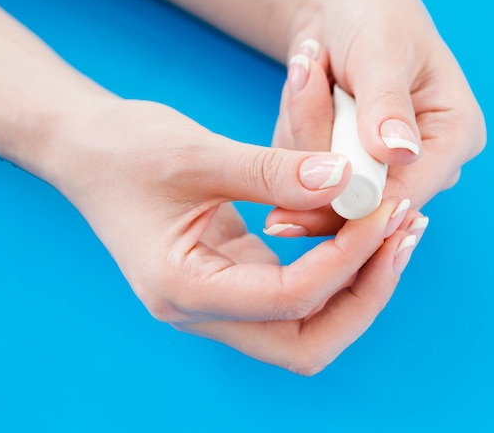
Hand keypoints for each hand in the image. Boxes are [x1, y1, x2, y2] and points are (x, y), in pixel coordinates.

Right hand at [52, 99, 425, 373]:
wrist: (90, 150)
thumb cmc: (125, 151)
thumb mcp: (196, 152)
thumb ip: (273, 172)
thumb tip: (348, 181)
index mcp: (183, 290)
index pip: (289, 298)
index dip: (346, 258)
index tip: (384, 210)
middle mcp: (203, 310)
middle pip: (307, 342)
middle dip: (365, 294)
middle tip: (403, 236)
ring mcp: (220, 300)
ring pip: (309, 325)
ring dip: (359, 284)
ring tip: (398, 229)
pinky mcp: (234, 277)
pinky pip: (300, 292)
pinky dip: (339, 267)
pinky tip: (363, 227)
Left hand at [272, 0, 484, 231]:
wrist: (344, 13)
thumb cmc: (377, 18)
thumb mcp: (383, 50)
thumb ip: (387, 103)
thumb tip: (398, 153)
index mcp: (453, 138)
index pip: (407, 195)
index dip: (355, 204)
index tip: (305, 192)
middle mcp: (421, 164)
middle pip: (358, 198)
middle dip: (318, 140)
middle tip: (306, 73)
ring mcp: (381, 169)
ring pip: (323, 186)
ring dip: (302, 126)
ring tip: (311, 68)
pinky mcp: (346, 168)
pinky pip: (303, 171)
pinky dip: (293, 130)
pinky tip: (306, 88)